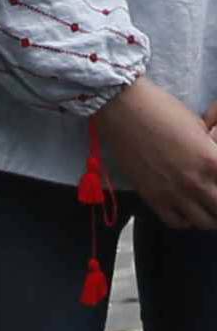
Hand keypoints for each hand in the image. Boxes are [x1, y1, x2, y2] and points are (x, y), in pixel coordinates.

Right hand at [101, 75, 216, 229]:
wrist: (122, 108)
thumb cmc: (161, 108)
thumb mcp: (197, 125)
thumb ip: (210, 150)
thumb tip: (213, 161)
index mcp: (212, 161)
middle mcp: (197, 182)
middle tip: (214, 194)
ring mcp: (175, 194)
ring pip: (204, 222)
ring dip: (208, 214)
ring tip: (204, 205)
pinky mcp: (154, 198)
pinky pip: (177, 222)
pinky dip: (185, 219)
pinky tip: (184, 208)